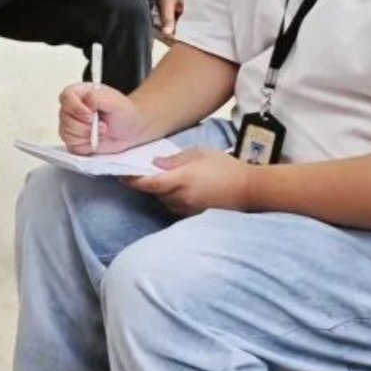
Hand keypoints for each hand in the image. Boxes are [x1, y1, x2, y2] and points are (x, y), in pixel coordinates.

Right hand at [59, 82, 148, 154]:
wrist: (131, 129)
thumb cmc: (123, 112)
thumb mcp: (114, 100)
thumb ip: (96, 97)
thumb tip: (85, 104)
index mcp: (78, 94)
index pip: (66, 98)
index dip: (76, 108)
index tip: (91, 116)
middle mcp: (72, 109)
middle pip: (65, 119)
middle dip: (86, 126)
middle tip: (102, 125)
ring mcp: (71, 125)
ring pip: (67, 134)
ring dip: (87, 136)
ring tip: (101, 131)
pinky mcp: (74, 140)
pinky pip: (72, 146)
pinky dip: (86, 145)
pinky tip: (96, 140)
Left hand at [124, 147, 254, 216]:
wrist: (249, 190)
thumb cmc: (226, 167)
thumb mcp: (200, 153)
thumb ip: (175, 160)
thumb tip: (155, 164)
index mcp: (181, 179)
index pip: (149, 183)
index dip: (132, 181)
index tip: (121, 175)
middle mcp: (181, 197)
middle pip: (154, 192)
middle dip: (147, 184)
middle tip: (140, 172)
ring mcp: (187, 209)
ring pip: (164, 200)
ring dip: (160, 191)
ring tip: (166, 179)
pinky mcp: (193, 216)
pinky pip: (175, 207)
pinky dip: (172, 198)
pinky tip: (179, 189)